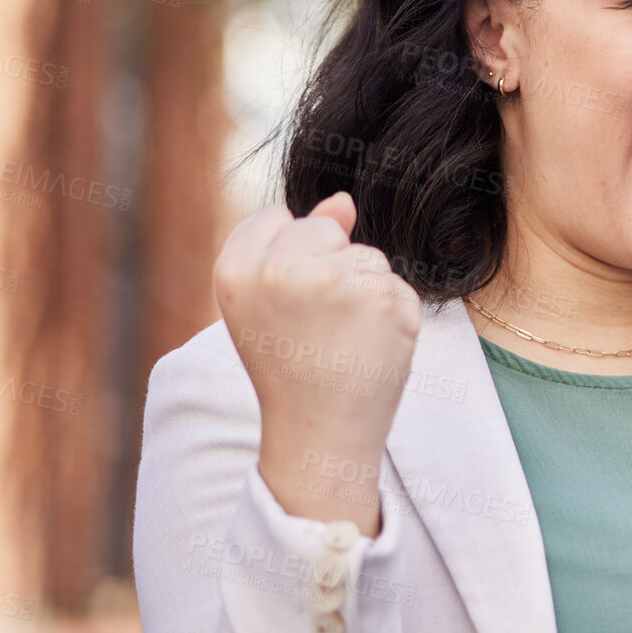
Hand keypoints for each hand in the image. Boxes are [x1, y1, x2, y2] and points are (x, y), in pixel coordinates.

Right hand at [213, 191, 420, 534]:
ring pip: (367, 257)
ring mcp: (334, 282)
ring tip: (342, 339)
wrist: (320, 432)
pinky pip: (397, 284)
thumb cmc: (290, 366)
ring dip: (364, 292)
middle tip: (316, 326)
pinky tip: (370, 346)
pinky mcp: (382, 298)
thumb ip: (295, 243)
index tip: (288, 303)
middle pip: (325, 229)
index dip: (289, 258)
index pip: (276, 218)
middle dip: (330, 267)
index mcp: (234, 271)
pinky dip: (392, 313)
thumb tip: (343, 201)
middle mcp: (279, 271)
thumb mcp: (268, 303)